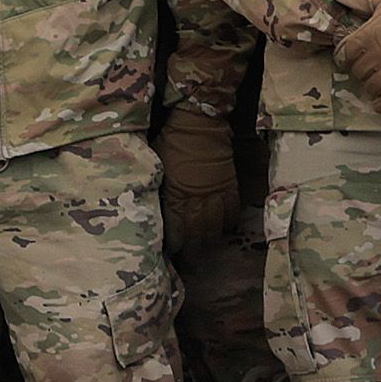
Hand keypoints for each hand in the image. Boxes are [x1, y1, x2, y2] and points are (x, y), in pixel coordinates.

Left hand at [154, 110, 238, 253]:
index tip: (170, 251)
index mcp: (175, 194)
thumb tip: (148, 206)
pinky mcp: (230, 185)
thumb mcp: (154, 165)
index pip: (174, 227)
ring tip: (205, 249)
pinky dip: (228, 222)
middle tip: (189, 258)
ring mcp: (215, 194)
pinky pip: (232, 211)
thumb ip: (154, 188)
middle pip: (196, 233)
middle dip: (192, 248)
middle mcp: (196, 199)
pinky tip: (224, 229)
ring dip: (209, 240)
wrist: (199, 123)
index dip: (173, 242)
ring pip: (215, 226)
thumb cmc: (170, 141)